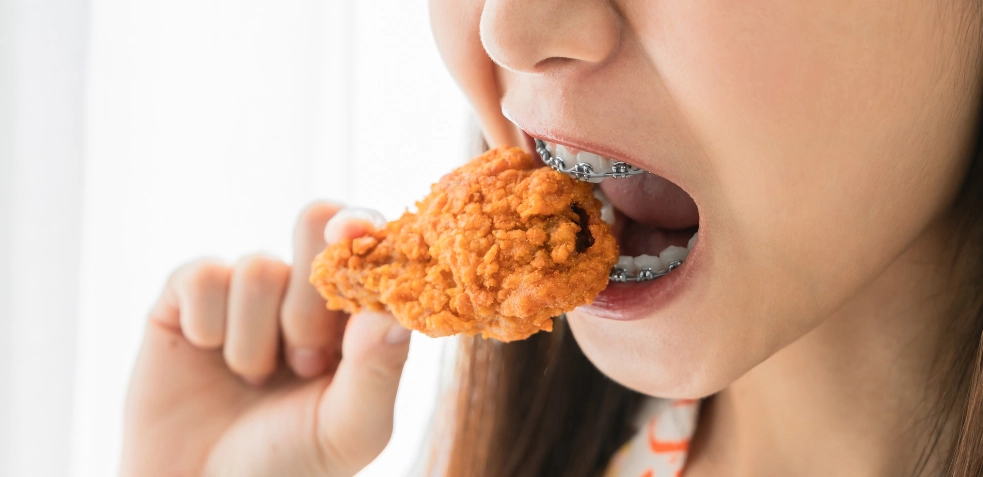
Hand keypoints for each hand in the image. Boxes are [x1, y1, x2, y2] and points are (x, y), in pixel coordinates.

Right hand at [121, 203, 409, 476]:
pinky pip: (202, 275)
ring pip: (258, 266)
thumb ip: (378, 372)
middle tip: (305, 363)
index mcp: (353, 317)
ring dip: (255, 337)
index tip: (353, 232)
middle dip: (310, 303)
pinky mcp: (186, 300)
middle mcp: (303, 295)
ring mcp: (245, 294)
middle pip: (315, 227)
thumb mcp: (349, 431)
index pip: (370, 244)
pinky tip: (208, 356)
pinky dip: (208, 323)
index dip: (365, 227)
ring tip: (254, 379)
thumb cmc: (288, 466)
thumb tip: (394, 314)